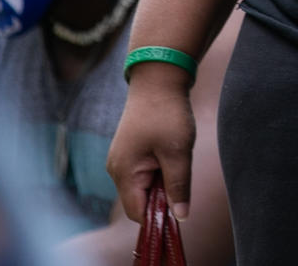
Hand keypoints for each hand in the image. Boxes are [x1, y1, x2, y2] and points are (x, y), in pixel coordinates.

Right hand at [107, 66, 195, 226]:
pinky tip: (170, 150)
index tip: (180, 204)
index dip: (159, 216)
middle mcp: (117, 170)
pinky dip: (160, 169)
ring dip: (164, 180)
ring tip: (175, 156)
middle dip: (163, 195)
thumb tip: (180, 216)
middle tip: (180, 170)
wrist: (158, 80)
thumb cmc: (167, 114)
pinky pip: (145, 173)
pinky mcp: (130, 152)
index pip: (138, 213)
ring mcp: (122, 160)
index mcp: (124, 173)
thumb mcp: (178, 152)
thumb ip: (178, 186)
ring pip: (145, 186)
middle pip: (141, 201)